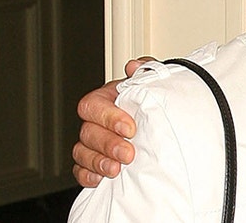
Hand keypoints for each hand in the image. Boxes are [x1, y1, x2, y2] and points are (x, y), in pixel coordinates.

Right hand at [71, 57, 152, 186]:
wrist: (165, 120)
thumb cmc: (156, 100)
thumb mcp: (155, 82)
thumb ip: (146, 70)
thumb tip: (135, 66)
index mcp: (108, 98)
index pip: (93, 105)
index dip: (108, 117)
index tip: (130, 128)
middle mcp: (98, 120)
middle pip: (87, 132)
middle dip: (107, 145)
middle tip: (128, 154)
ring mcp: (94, 142)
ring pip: (81, 152)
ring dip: (97, 162)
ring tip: (116, 170)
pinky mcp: (95, 162)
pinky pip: (81, 170)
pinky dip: (87, 176)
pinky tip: (100, 180)